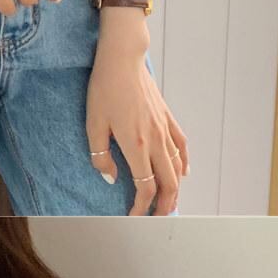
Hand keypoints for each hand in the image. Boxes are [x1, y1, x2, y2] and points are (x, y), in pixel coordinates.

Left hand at [86, 33, 188, 213]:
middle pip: (168, 184)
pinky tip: (183, 173)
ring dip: (175, 189)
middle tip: (156, 219)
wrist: (123, 59)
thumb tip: (111, 178)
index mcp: (136, 145)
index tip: (133, 216)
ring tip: (169, 202)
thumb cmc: (105, 88)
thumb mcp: (93, 124)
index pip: (145, 187)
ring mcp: (164, 129)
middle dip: (164, 206)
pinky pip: (182, 146)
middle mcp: (155, 141)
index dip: (141, 207)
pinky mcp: (167, 118)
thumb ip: (101, 155)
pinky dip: (184, 163)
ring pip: (177, 168)